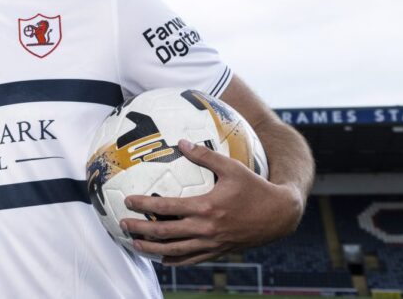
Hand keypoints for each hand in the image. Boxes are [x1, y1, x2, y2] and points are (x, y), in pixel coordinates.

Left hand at [121, 139, 303, 265]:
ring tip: (135, 245)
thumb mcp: (232, 167)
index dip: (144, 206)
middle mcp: (206, 229)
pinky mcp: (219, 251)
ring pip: (176, 251)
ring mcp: (212, 243)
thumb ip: (205, 155)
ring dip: (153, 249)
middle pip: (165, 233)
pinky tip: (163, 258)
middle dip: (141, 230)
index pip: (166, 208)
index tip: (128, 201)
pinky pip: (192, 259)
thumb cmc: (255, 187)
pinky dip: (175, 260)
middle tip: (123, 224)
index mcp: (206, 207)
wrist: (280, 215)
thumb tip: (181, 142)